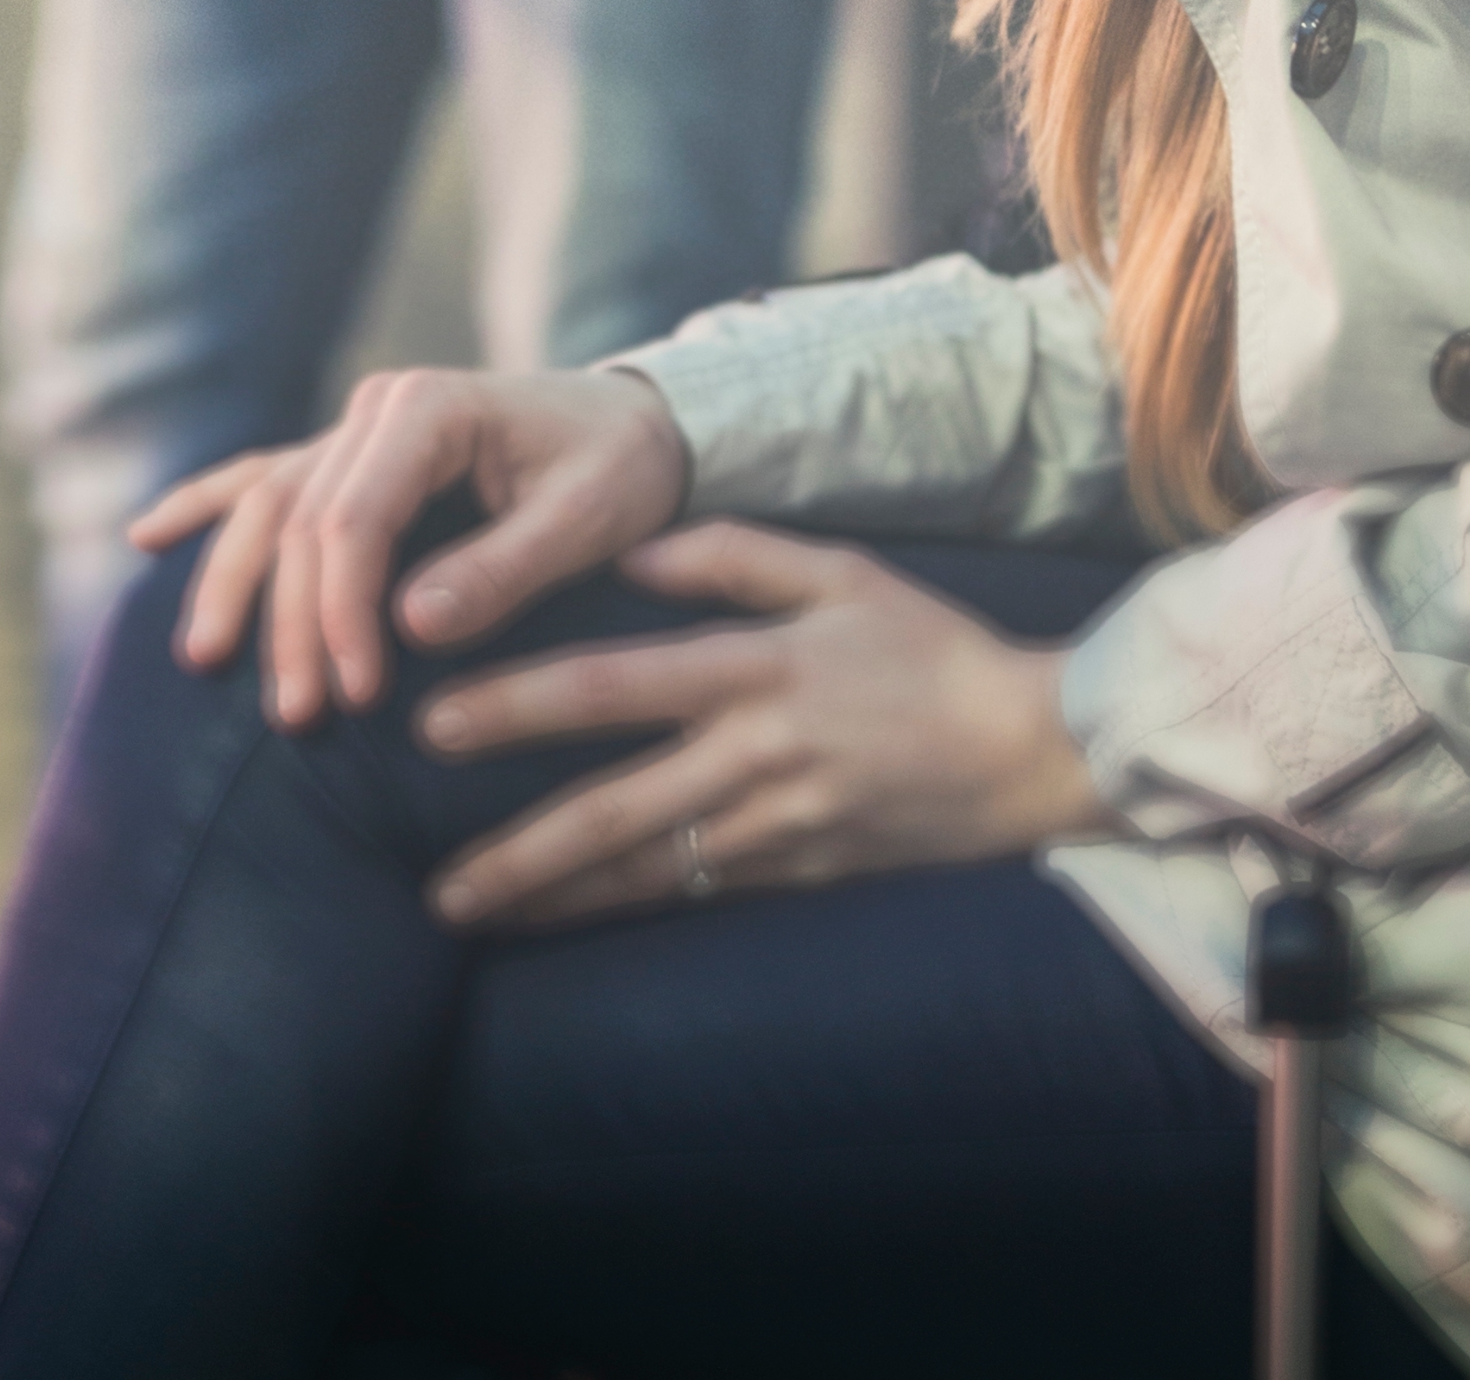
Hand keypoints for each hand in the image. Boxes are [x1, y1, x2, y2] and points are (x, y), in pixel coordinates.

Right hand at [126, 366, 688, 729]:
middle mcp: (376, 410)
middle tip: (295, 717)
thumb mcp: (590, 518)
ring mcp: (354, 430)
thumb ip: (505, 567)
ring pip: (265, 506)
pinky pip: (260, 481)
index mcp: (430, 409)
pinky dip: (203, 506)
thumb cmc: (620, 470)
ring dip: (232, 584)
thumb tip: (411, 624)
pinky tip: (146, 538)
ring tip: (204, 660)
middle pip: (299, 521)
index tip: (360, 695)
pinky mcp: (349, 458)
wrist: (638, 423)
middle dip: (289, 622)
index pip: (355, 518)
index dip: (345, 611)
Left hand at [409, 524, 1114, 931]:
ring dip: (555, 898)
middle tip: (433, 883)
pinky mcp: (803, 873)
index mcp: (757, 670)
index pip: (612, 687)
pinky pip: (697, 894)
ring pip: (647, 872)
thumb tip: (623, 551)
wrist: (1036, 750)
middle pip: (613, 808)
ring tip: (470, 915)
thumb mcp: (842, 571)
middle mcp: (758, 756)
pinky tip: (564, 919)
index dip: (518, 706)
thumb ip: (727, 554)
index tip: (434, 723)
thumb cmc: (932, 647)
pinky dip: (624, 906)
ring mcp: (781, 827)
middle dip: (516, 850)